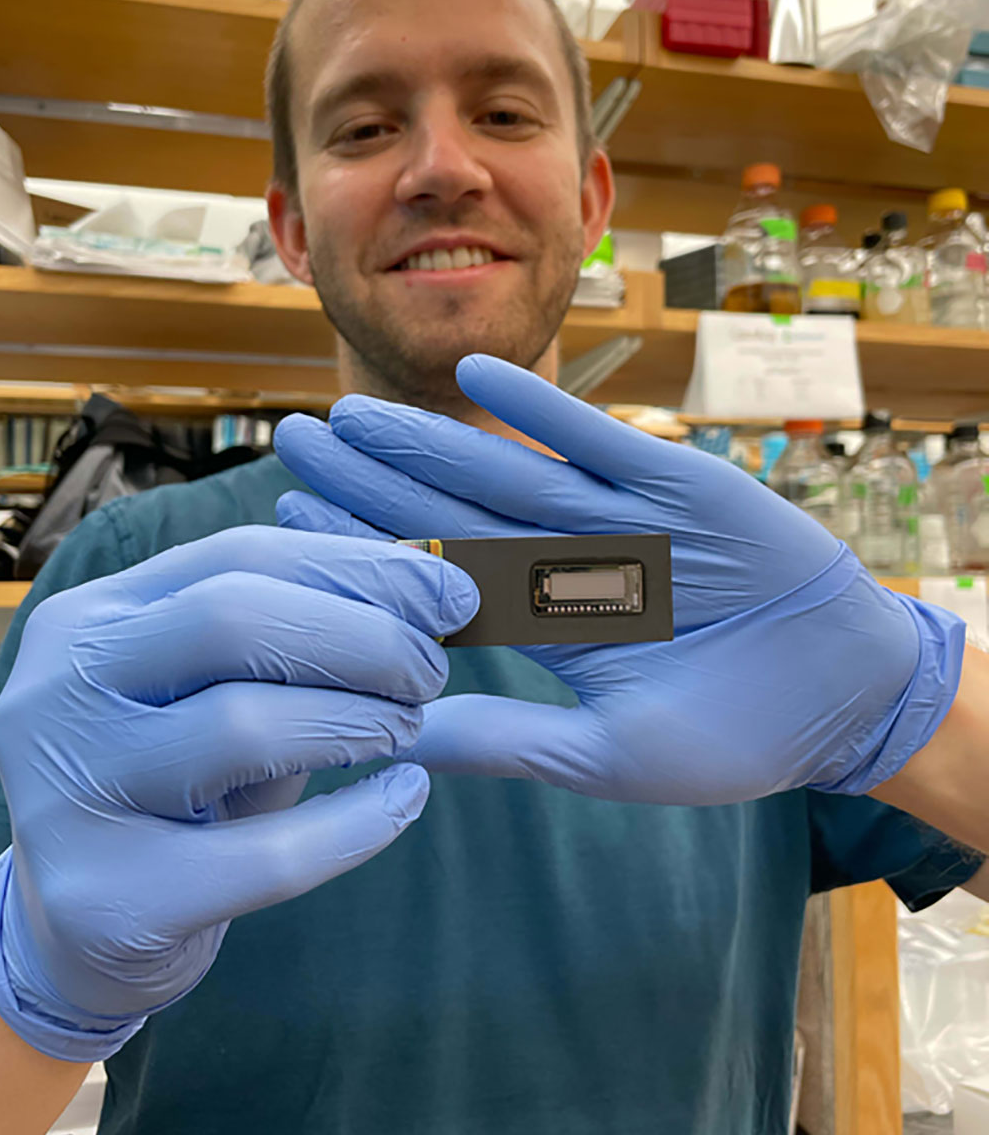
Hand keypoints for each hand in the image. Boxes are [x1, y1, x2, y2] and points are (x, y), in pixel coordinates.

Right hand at [0, 528, 476, 1060]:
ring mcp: (66, 799)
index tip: (450, 592)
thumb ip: (294, 632)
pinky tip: (403, 799)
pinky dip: (357, 824)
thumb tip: (430, 583)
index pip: (238, 555)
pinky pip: (266, 857)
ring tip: (409, 729)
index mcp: (90, 618)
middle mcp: (58, 694)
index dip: (358, 566)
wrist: (87, 928)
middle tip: (430, 670)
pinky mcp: (106, 901)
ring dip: (357, 721)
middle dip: (362, 638)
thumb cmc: (180, 781)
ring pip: (243, 727)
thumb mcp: (218, 689)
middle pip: (232, 622)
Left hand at [273, 355, 965, 804]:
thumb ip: (506, 739)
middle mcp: (563, 561)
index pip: (432, 581)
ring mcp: (613, 516)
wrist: (844, 693)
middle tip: (293, 442)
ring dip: (427, 437)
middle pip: (448, 511)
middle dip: (370, 480)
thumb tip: (396, 741)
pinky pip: (593, 438)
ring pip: (500, 468)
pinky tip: (472, 376)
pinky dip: (537, 406)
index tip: (290, 526)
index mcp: (542, 626)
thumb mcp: (610, 758)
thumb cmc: (735, 736)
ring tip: (354, 412)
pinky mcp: (671, 480)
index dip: (363, 553)